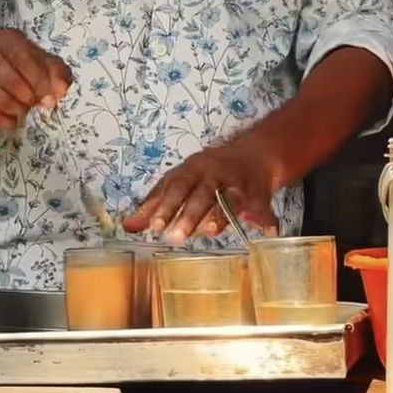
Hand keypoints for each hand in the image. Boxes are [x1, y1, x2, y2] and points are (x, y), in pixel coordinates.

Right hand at [0, 29, 71, 128]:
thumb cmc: (15, 61)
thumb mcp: (36, 57)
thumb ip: (53, 71)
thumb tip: (61, 90)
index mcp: (5, 40)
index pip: (23, 58)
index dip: (39, 81)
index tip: (50, 99)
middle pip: (8, 80)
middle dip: (28, 97)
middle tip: (36, 104)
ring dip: (16, 109)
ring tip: (24, 109)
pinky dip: (1, 121)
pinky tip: (12, 120)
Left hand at [123, 136, 278, 242]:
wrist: (254, 155)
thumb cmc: (208, 173)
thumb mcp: (180, 181)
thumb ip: (155, 204)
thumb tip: (128, 226)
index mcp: (192, 169)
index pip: (175, 186)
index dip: (165, 205)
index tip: (154, 225)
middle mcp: (215, 173)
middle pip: (200, 193)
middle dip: (188, 214)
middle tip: (175, 236)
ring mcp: (238, 183)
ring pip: (229, 198)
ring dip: (221, 215)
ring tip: (210, 232)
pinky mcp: (259, 194)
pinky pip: (261, 208)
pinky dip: (264, 221)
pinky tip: (264, 234)